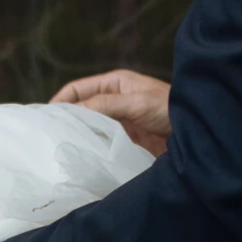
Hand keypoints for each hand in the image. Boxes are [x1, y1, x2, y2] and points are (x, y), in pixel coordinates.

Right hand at [52, 66, 171, 155]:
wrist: (197, 132)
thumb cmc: (170, 109)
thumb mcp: (136, 102)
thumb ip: (105, 104)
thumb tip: (73, 112)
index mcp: (114, 83)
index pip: (77, 89)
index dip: (60, 101)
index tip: (45, 118)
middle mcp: (113, 101)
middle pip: (81, 109)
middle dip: (66, 120)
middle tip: (48, 137)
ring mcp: (119, 122)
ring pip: (90, 128)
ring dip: (78, 136)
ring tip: (61, 150)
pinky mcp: (126, 140)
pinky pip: (103, 143)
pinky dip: (92, 149)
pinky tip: (84, 158)